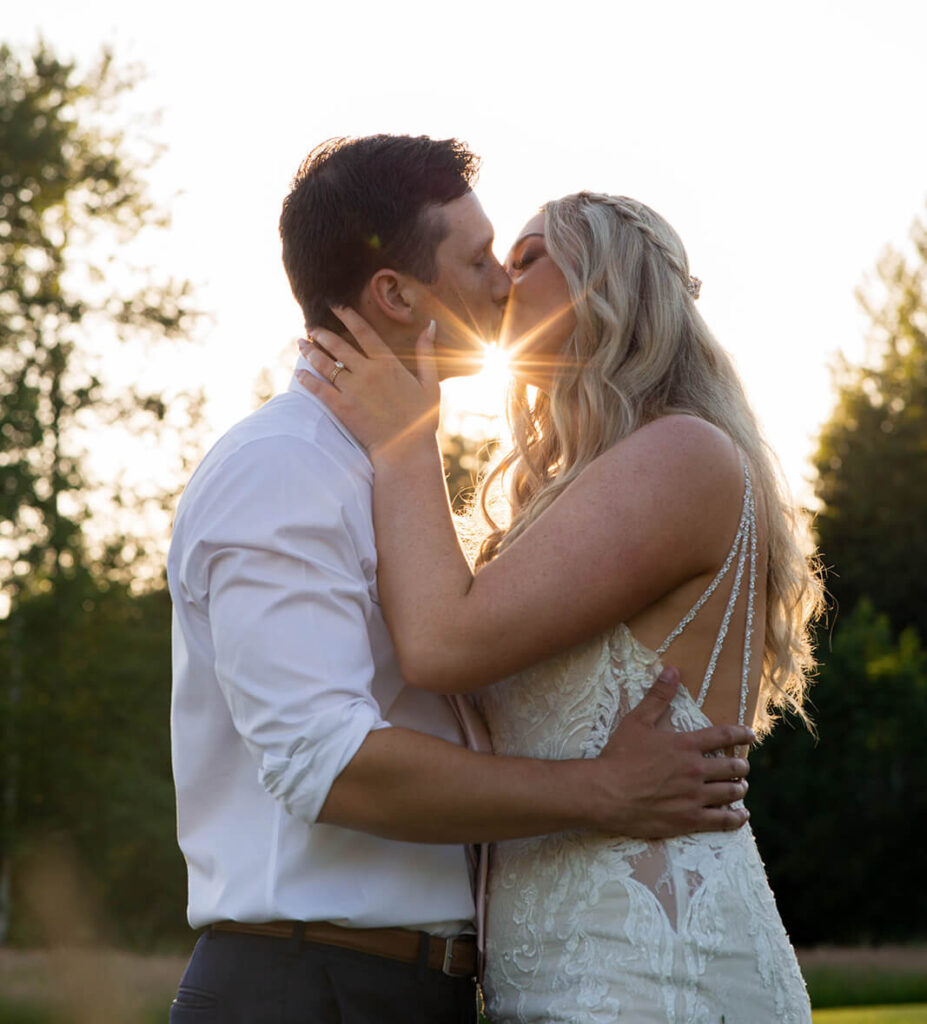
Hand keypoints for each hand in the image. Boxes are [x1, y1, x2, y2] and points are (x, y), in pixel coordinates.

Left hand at [296, 306, 439, 459]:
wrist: (407, 448)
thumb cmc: (422, 418)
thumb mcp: (430, 383)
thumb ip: (426, 353)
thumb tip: (430, 325)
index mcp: (387, 363)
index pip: (363, 331)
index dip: (347, 315)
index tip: (334, 306)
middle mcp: (367, 372)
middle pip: (338, 345)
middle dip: (321, 334)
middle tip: (310, 327)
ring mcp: (353, 390)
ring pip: (325, 364)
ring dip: (311, 352)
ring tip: (301, 344)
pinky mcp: (342, 408)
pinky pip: (319, 389)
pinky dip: (307, 380)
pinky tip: (299, 373)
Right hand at [593, 667, 753, 836]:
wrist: (606, 793)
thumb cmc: (619, 756)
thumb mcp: (636, 721)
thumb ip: (658, 696)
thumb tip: (672, 670)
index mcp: (686, 745)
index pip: (724, 736)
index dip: (741, 734)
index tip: (751, 735)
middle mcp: (696, 770)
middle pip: (733, 767)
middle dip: (741, 765)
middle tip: (742, 766)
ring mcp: (694, 796)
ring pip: (731, 792)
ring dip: (740, 788)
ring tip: (741, 787)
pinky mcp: (689, 819)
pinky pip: (723, 820)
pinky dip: (736, 817)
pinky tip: (741, 814)